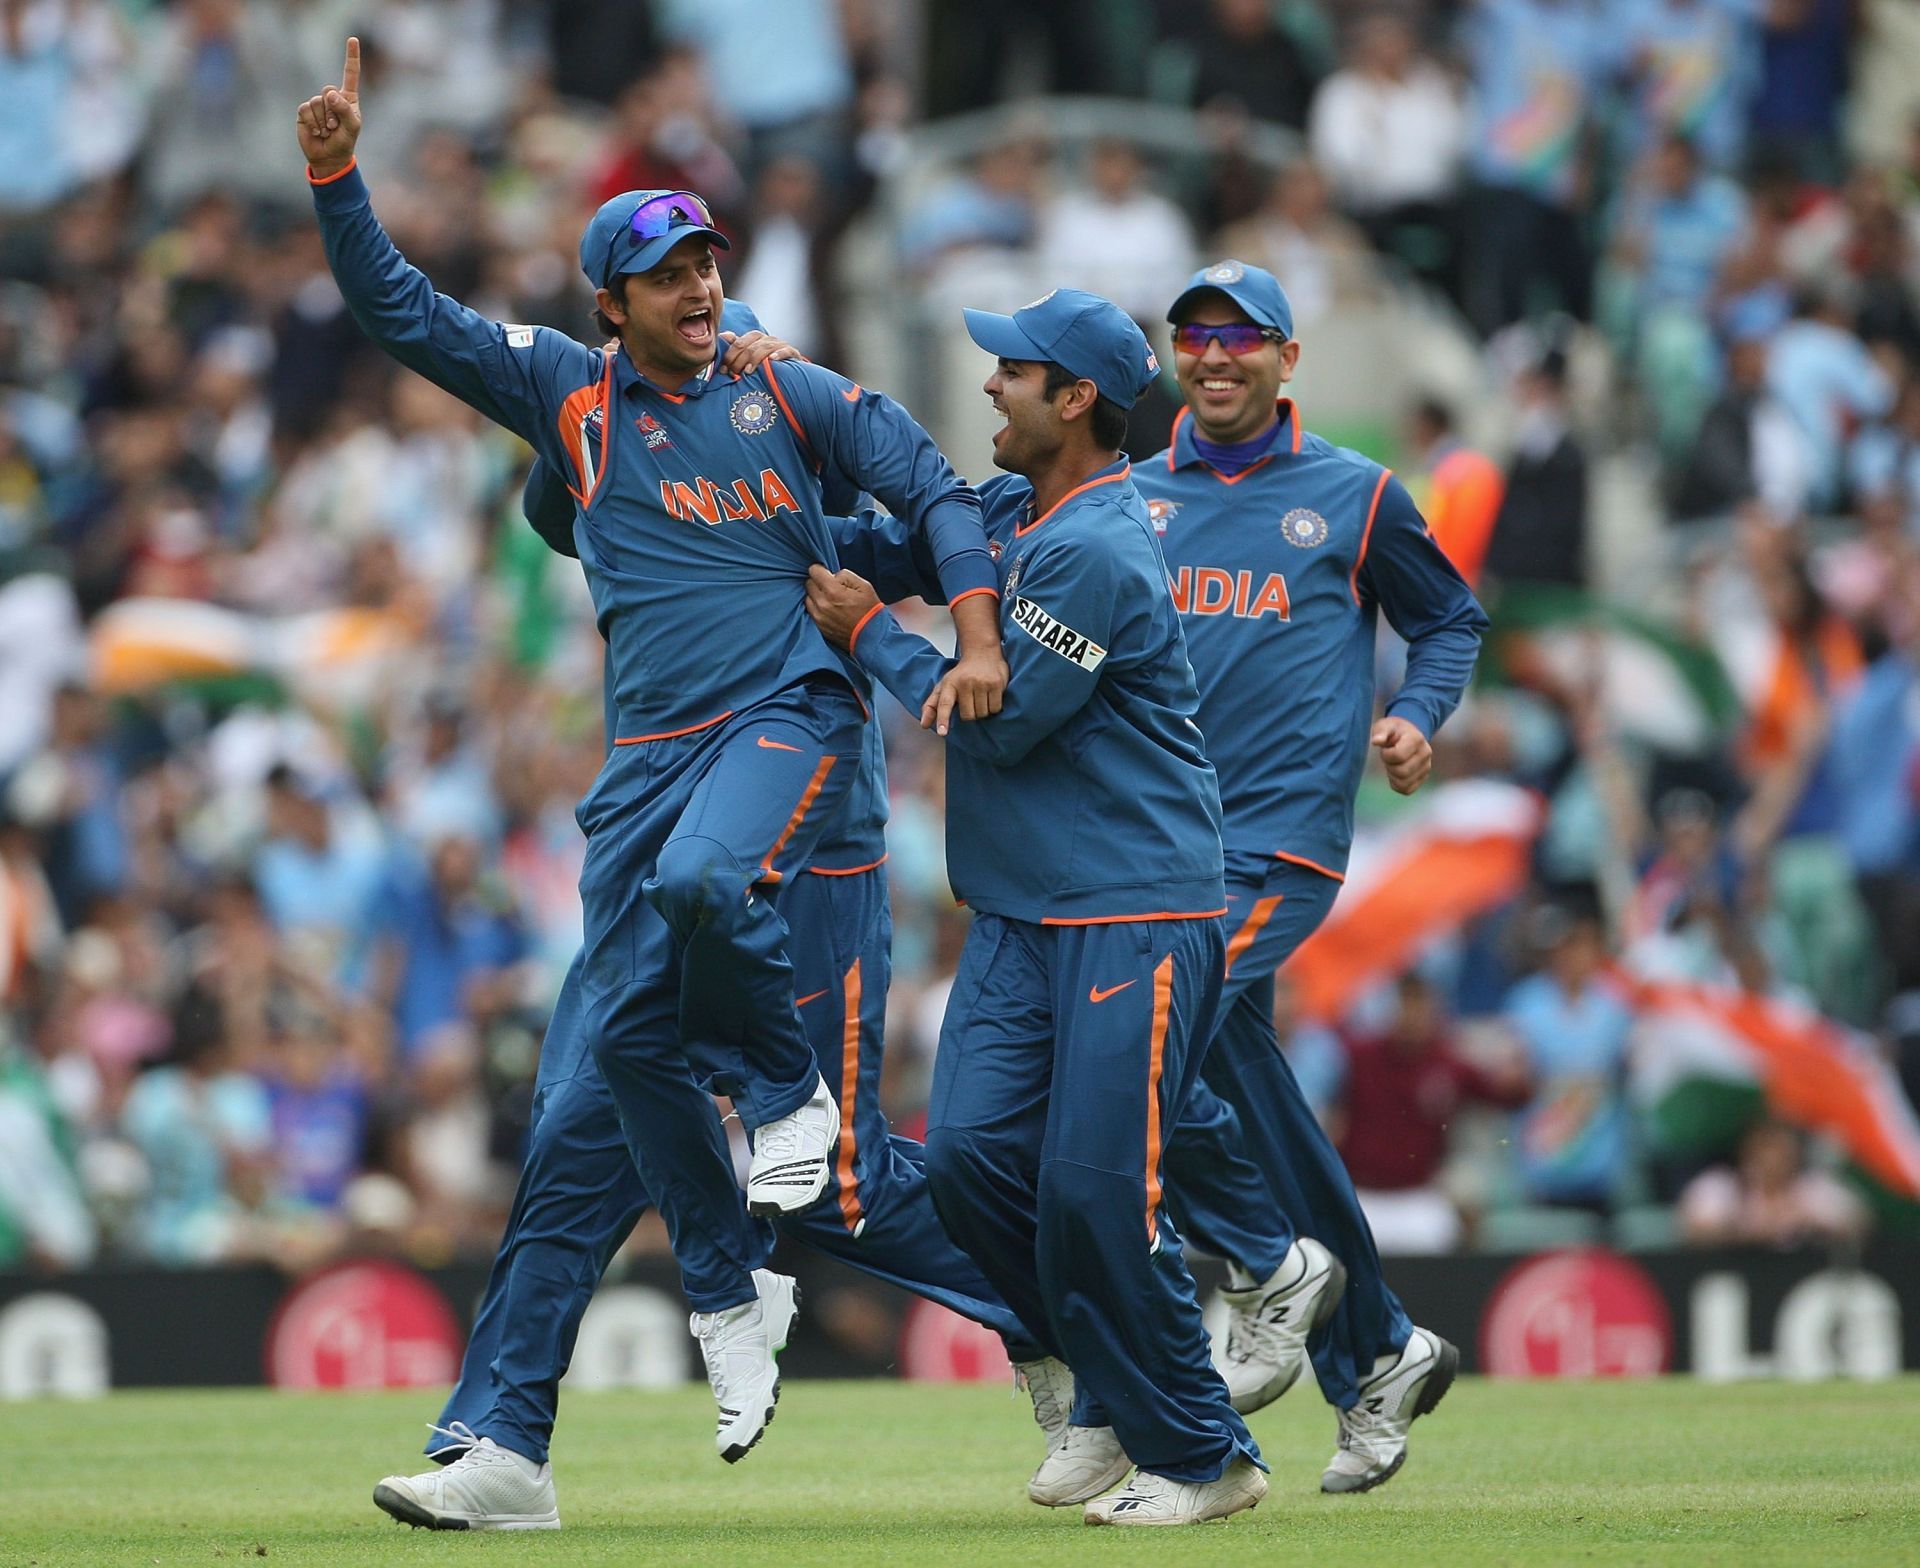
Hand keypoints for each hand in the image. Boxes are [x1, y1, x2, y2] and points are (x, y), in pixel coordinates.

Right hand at [296, 37, 362, 178]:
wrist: (328, 157)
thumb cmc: (344, 142)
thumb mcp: (352, 127)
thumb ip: (344, 109)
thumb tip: (329, 94)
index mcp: (348, 98)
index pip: (350, 74)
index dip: (351, 56)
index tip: (353, 39)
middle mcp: (332, 97)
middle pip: (329, 90)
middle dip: (333, 111)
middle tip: (336, 127)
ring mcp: (317, 103)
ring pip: (317, 102)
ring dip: (324, 121)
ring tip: (327, 131)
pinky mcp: (304, 111)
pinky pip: (306, 110)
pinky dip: (313, 123)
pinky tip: (317, 132)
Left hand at [720, 330, 802, 375]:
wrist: (791, 371)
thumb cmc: (767, 364)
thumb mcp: (750, 356)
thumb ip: (737, 346)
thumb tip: (723, 336)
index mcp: (755, 338)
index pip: (739, 342)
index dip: (729, 356)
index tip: (723, 370)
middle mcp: (767, 339)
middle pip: (751, 346)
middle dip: (740, 360)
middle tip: (734, 373)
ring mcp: (780, 345)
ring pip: (765, 348)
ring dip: (755, 359)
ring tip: (748, 371)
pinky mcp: (792, 352)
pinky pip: (786, 351)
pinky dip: (779, 354)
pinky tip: (772, 359)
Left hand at [805, 563, 878, 650]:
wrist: (872, 636)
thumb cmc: (870, 610)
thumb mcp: (864, 585)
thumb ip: (845, 575)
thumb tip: (832, 576)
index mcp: (833, 591)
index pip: (814, 571)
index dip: (820, 569)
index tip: (826, 573)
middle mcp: (822, 604)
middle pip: (809, 584)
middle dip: (819, 582)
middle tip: (831, 587)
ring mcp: (818, 617)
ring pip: (808, 598)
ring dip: (816, 596)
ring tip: (830, 600)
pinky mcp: (818, 627)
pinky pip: (811, 611)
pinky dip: (817, 608)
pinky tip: (829, 610)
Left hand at [923, 646, 1006, 734]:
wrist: (982, 652)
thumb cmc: (962, 674)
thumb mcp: (944, 686)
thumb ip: (932, 706)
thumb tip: (924, 725)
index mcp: (949, 684)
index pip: (944, 704)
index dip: (943, 719)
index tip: (942, 732)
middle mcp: (965, 682)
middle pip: (968, 715)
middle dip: (970, 713)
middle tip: (971, 701)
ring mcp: (982, 682)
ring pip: (983, 713)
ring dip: (982, 710)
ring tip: (981, 697)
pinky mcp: (996, 683)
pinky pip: (995, 708)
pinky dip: (993, 707)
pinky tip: (990, 695)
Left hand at [1371, 716, 1431, 794]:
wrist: (1407, 734)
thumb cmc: (1393, 730)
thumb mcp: (1386, 725)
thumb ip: (1380, 732)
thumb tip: (1376, 741)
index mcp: (1416, 739)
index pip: (1398, 756)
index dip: (1386, 755)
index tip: (1385, 749)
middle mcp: (1425, 754)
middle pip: (1402, 772)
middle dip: (1389, 766)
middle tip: (1388, 758)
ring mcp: (1426, 767)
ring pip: (1404, 784)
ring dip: (1392, 776)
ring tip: (1392, 764)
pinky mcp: (1423, 778)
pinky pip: (1407, 790)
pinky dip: (1397, 784)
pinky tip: (1395, 773)